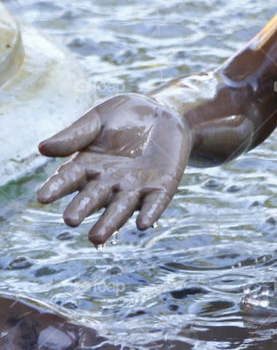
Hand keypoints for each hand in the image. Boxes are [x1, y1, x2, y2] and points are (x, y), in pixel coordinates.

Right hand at [36, 94, 192, 245]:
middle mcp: (108, 182)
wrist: (162, 111)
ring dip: (110, 222)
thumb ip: (74, 135)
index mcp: (88, 165)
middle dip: (82, 208)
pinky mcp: (161, 188)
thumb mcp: (98, 119)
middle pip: (93, 197)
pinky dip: (150, 213)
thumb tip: (41, 148)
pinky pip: (154, 203)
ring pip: (120, 208)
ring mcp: (134, 188)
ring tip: (97, 239)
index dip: (56, 187)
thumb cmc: (124, 115)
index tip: (42, 197)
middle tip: (70, 220)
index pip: (69, 178)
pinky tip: (143, 224)